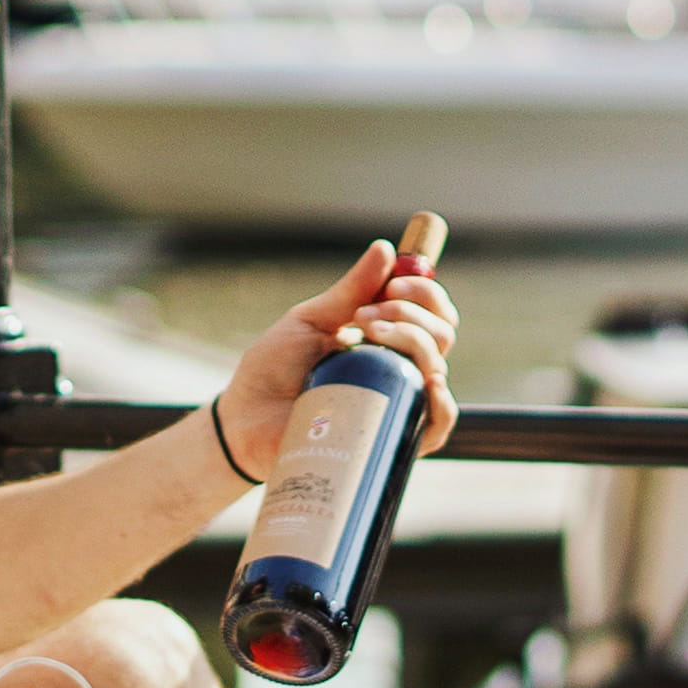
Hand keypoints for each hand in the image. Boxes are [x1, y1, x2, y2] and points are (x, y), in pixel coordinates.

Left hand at [219, 233, 459, 479]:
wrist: (244, 418)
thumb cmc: (273, 368)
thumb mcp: (311, 320)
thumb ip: (350, 290)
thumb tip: (386, 249)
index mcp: (384, 338)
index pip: (430, 312)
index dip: (424, 292)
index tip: (392, 284)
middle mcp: (397, 370)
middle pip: (440, 336)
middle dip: (411, 314)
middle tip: (365, 316)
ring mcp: (394, 403)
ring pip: (438, 370)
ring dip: (416, 342)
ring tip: (370, 335)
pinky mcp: (388, 438)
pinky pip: (436, 428)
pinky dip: (443, 405)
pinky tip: (428, 384)